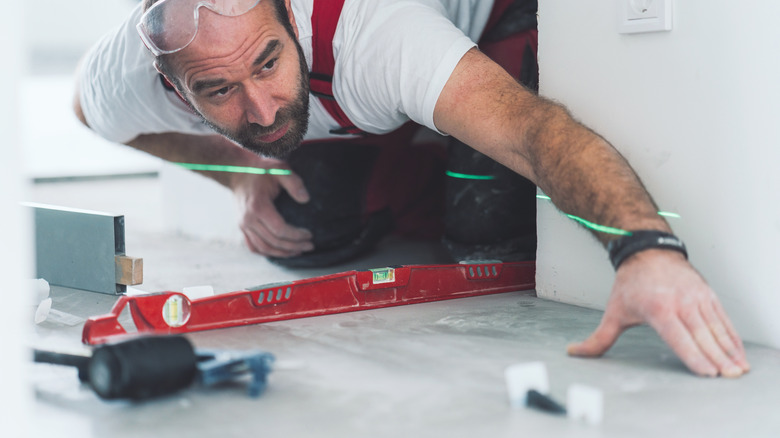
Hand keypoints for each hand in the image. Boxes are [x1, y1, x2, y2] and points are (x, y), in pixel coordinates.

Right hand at [230, 158, 313, 257]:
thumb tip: (306, 199)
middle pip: (274, 242)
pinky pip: (254, 247)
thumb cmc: (261, 170)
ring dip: (283, 253)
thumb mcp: (280, 169)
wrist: (237, 171)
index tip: (310, 235)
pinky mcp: (242, 227)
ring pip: (264, 248)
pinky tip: (281, 252)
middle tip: (310, 246)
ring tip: (299, 251)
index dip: (296, 236)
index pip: (280, 230)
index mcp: (258, 207)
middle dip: (294, 246)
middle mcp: (248, 219)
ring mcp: (243, 225)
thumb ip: (294, 182)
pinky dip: (268, 253)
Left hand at [567, 249, 750, 376]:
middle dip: (717, 358)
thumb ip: (598, 338)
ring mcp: (696, 298)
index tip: (707, 372)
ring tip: (737, 370)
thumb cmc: (631, 283)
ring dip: (729, 350)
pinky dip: (732, 337)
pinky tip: (737, 353)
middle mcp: (680, 303)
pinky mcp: (707, 295)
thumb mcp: (614, 311)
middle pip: (702, 336)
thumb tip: (574, 352)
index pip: (679, 337)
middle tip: (727, 377)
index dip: (694, 356)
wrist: (648, 250)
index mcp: (657, 309)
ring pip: (716, 328)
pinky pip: (723, 319)